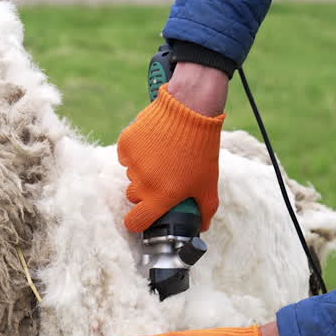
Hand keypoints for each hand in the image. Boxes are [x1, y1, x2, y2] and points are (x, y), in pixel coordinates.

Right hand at [117, 65, 227, 231]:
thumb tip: (202, 226)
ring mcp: (133, 163)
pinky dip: (136, 153)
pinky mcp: (126, 144)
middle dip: (145, 192)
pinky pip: (126, 156)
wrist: (190, 109)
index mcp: (161, 196)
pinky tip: (153, 144)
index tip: (142, 218)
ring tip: (162, 156)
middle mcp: (143, 182)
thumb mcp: (209, 183)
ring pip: (130, 175)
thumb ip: (206, 210)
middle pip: (134, 197)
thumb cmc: (201, 149)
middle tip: (163, 178)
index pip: (135, 222)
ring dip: (142, 170)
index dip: (137, 224)